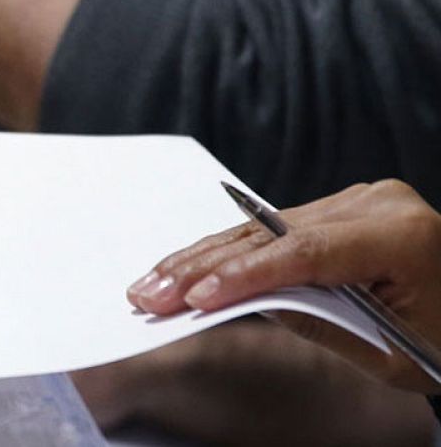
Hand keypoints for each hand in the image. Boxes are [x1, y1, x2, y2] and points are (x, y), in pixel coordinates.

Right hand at [127, 179, 440, 392]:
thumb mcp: (388, 353)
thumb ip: (317, 322)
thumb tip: (242, 301)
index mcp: (403, 236)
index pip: (306, 253)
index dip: (244, 274)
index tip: (195, 298)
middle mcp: (378, 204)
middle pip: (272, 234)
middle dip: (205, 266)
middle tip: (150, 292)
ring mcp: (359, 199)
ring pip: (264, 227)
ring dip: (205, 257)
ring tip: (153, 282)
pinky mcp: (343, 206)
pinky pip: (276, 227)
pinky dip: (233, 251)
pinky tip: (188, 265)